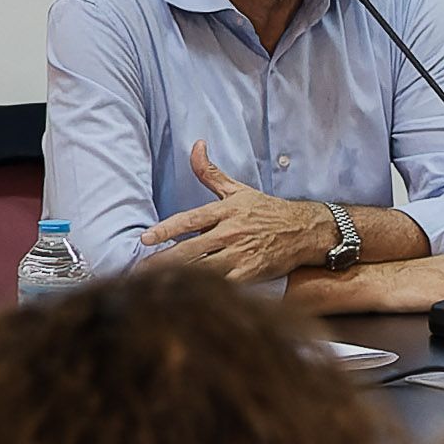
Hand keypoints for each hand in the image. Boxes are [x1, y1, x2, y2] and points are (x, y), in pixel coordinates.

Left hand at [145, 142, 350, 284]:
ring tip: (156, 287)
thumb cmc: (267, 211)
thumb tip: (196, 146)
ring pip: (204, 269)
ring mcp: (241, 255)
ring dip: (179, 278)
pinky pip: (223, 285)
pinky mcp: (250, 274)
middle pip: (191, 249)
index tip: (145, 239)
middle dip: (164, 261)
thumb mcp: (238, 190)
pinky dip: (206, 291)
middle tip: (140, 270)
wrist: (304, 231)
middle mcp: (231, 232)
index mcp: (226, 211)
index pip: (190, 220)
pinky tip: (188, 297)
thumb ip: (211, 172)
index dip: (166, 229)